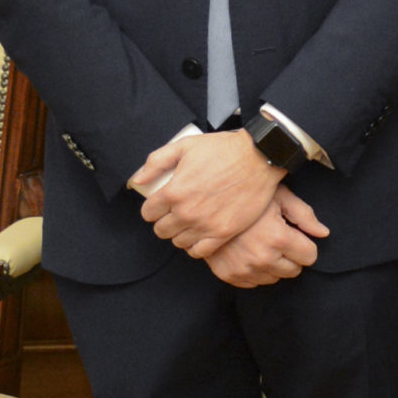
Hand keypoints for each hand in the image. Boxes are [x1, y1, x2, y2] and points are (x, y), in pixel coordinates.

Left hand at [132, 129, 281, 258]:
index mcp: (174, 192)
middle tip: (176, 213)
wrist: (260, 157)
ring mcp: (205, 225)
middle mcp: (186, 212)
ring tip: (189, 223)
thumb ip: (156, 162)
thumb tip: (137, 179)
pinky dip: (195, 246)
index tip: (161, 205)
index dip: (153, 208)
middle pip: (161, 230)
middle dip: (165, 221)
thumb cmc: (224, 149)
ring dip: (180, 233)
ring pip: (178, 241)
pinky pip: (199, 252)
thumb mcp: (185, 145)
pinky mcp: (224, 232)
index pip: (148, 212)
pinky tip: (199, 235)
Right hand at [202, 187, 329, 288]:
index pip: (310, 256)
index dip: (306, 245)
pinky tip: (250, 253)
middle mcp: (262, 258)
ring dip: (274, 265)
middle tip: (280, 239)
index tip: (297, 236)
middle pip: (294, 270)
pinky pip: (254, 283)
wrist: (207, 203)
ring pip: (275, 279)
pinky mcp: (228, 275)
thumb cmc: (249, 196)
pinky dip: (256, 271)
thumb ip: (304, 215)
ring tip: (264, 244)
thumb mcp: (281, 196)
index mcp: (279, 238)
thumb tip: (323, 233)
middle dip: (292, 256)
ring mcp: (243, 269)